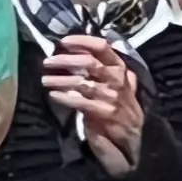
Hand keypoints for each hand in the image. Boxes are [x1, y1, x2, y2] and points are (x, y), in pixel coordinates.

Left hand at [40, 35, 145, 172]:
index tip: (64, 42)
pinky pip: (81, 102)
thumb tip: (86, 50)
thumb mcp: (121, 85)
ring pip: (82, 82)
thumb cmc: (122, 108)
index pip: (103, 48)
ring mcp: (112, 97)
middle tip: (47, 62)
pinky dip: (65, 98)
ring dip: (60, 79)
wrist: (135, 139)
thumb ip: (109, 69)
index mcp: (120, 70)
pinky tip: (53, 96)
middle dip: (65, 60)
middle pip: (89, 63)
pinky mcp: (105, 114)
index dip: (83, 41)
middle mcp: (117, 81)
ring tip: (45, 79)